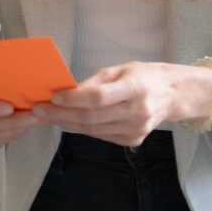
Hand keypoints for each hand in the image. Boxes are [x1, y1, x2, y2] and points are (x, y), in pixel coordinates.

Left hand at [45, 62, 208, 145]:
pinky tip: (67, 121)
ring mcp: (136, 130)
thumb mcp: (119, 70)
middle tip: (39, 109)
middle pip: (91, 117)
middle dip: (61, 114)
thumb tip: (65, 92)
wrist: (172, 95)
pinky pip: (100, 135)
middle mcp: (138, 112)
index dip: (73, 99)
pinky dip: (81, 128)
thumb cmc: (143, 77)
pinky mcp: (133, 140)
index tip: (53, 97)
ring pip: (92, 129)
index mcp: (136, 88)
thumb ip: (93, 82)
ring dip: (66, 123)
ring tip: (47, 116)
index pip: (98, 98)